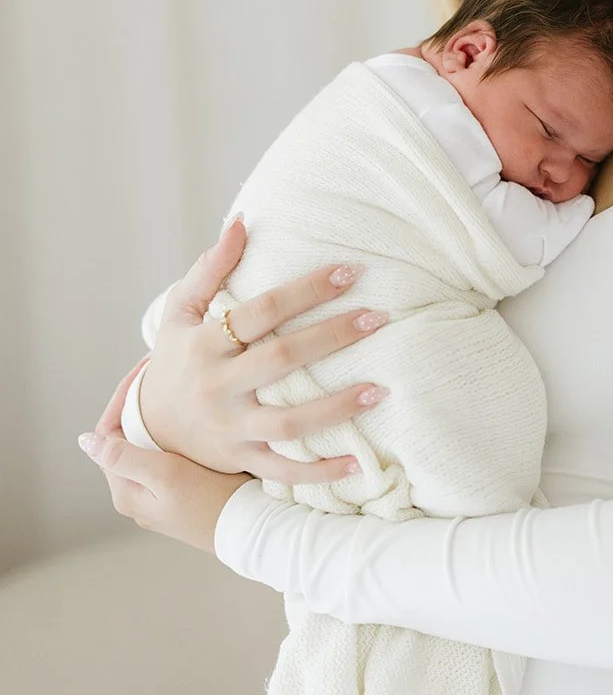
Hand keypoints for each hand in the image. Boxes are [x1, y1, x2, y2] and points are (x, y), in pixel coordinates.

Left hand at [79, 388, 250, 552]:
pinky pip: (167, 456)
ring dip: (157, 419)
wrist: (252, 529)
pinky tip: (192, 421)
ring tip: (175, 391)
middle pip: (127, 438)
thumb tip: (85, 441)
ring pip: (148, 445)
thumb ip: (124, 457)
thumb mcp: (165, 475)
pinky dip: (173, 434)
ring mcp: (159, 496)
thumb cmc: (210, 503)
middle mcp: (138, 495)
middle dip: (139, 405)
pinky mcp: (182, 493)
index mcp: (126, 492)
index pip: (108, 434)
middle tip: (161, 375)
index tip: (144, 372)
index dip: (122, 399)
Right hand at [126, 216, 389, 484]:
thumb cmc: (175, 358)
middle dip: (333, 337)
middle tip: (378, 317)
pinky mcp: (241, 461)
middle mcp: (217, 387)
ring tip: (382, 389)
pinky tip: (360, 464)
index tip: (350, 272)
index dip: (306, 290)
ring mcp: (231, 429)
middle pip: (281, 360)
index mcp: (204, 345)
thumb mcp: (180, 312)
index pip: (260, 311)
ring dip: (337, 408)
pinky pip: (285, 471)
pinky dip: (321, 473)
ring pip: (289, 422)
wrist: (149, 427)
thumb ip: (210, 269)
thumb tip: (242, 222)